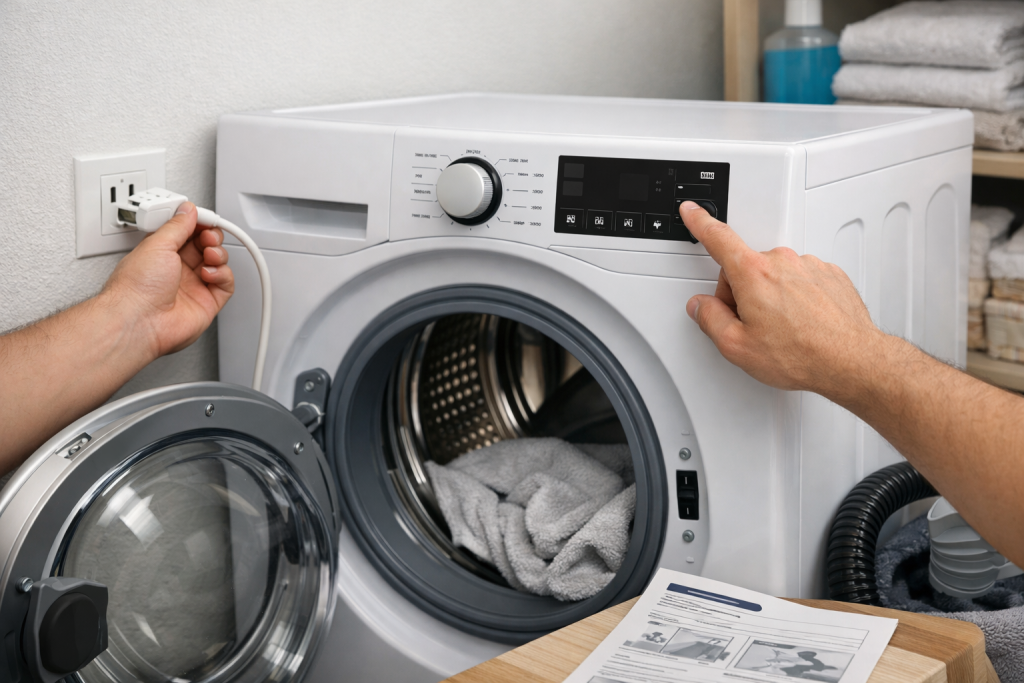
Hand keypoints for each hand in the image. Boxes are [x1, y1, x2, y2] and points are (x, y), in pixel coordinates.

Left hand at [101, 202, 233, 358]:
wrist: (139, 320)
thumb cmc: (137, 287)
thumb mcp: (156, 244)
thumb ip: (177, 225)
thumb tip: (188, 210)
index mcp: (161, 253)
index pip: (186, 232)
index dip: (197, 222)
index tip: (203, 216)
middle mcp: (177, 270)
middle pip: (204, 245)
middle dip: (210, 236)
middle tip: (208, 235)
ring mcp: (193, 286)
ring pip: (217, 263)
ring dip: (218, 253)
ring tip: (209, 254)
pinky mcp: (207, 303)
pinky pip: (226, 285)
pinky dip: (223, 275)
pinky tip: (210, 273)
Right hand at [679, 201, 887, 398]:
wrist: (851, 361)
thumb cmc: (801, 353)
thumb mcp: (737, 346)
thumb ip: (710, 319)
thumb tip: (702, 306)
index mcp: (753, 274)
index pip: (718, 239)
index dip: (700, 223)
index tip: (692, 212)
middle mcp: (782, 262)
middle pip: (746, 268)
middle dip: (741, 294)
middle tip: (753, 326)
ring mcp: (808, 266)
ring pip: (774, 275)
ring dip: (771, 296)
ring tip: (783, 329)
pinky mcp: (829, 275)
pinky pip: (801, 280)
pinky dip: (797, 298)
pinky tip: (801, 323)